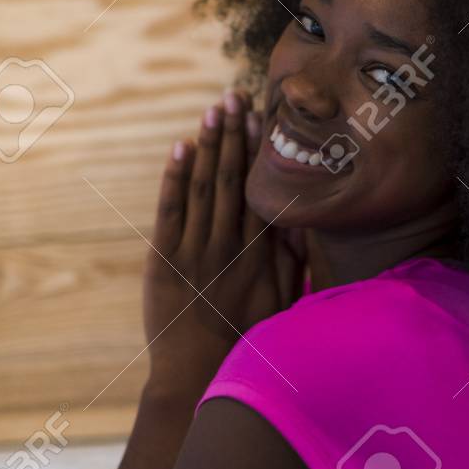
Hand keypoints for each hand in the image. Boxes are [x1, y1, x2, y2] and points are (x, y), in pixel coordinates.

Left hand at [143, 89, 306, 398]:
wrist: (197, 373)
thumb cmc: (246, 339)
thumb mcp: (283, 304)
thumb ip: (293, 262)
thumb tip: (304, 223)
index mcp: (262, 256)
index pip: (263, 191)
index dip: (263, 152)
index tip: (266, 119)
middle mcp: (230, 247)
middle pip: (234, 179)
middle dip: (235, 134)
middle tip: (236, 95)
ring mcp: (195, 251)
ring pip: (204, 186)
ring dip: (208, 144)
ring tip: (214, 110)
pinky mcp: (163, 260)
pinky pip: (171, 209)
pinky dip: (176, 177)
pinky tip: (182, 147)